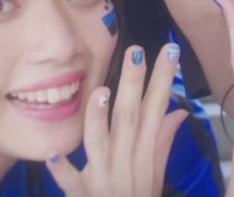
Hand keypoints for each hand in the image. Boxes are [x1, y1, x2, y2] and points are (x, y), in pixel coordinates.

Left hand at [48, 44, 188, 196]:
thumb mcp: (155, 176)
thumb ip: (163, 143)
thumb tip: (179, 111)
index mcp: (144, 157)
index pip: (156, 111)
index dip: (163, 81)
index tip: (170, 50)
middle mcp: (127, 166)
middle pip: (130, 120)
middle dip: (134, 85)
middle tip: (137, 51)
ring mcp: (104, 182)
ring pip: (101, 146)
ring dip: (101, 120)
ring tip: (102, 92)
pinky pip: (72, 184)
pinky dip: (64, 170)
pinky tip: (54, 154)